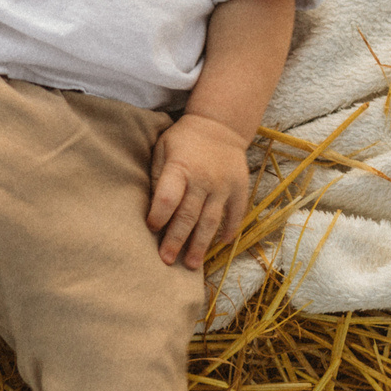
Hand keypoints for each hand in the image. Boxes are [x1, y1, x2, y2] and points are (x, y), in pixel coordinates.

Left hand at [146, 112, 254, 268]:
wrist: (220, 125)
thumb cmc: (183, 141)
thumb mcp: (162, 149)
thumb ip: (157, 177)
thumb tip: (151, 210)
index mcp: (180, 168)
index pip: (168, 197)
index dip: (159, 215)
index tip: (151, 229)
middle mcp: (203, 179)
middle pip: (188, 215)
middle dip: (176, 240)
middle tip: (166, 260)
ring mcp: (224, 185)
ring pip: (211, 221)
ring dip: (200, 244)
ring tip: (191, 265)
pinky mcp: (240, 189)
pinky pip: (235, 214)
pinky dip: (229, 230)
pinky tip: (220, 245)